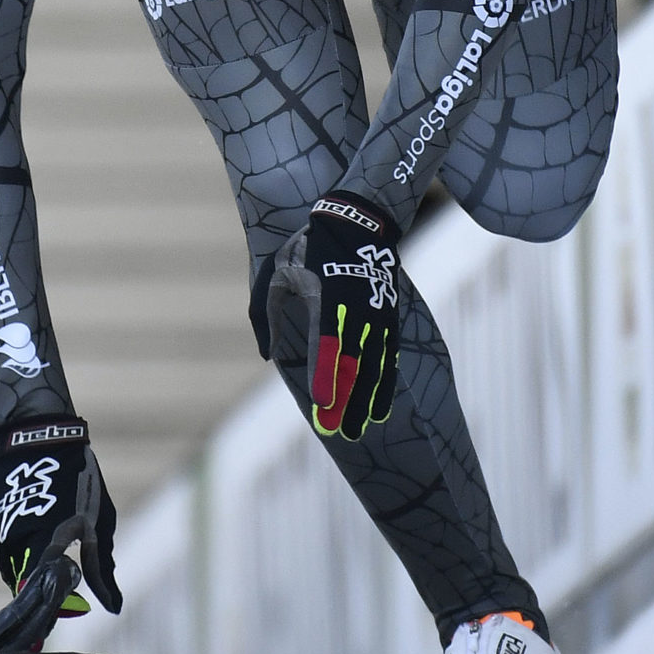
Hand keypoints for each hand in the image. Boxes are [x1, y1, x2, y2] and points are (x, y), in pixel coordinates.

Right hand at [0, 418, 120, 613]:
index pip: (43, 597)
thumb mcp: (98, 524)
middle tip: (62, 580)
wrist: (39, 437)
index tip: (62, 616)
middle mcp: (16, 543)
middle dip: (42, 590)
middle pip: (26, 587)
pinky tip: (34, 533)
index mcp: (47, 544)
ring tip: (50, 546)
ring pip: (13, 570)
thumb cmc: (79, 481)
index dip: (51, 611)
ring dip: (30, 570)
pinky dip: (18, 552)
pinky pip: (3, 553)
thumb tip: (114, 607)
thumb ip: (101, 569)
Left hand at [270, 192, 403, 440]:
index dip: (325, 376)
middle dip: (346, 400)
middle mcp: (354, 310)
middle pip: (353, 363)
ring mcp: (376, 314)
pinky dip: (383, 385)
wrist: (358, 221)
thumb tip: (266, 355)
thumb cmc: (307, 248)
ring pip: (373, 365)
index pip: (326, 345)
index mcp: (325, 299)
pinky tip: (378, 409)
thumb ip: (265, 315)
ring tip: (356, 429)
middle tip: (337, 432)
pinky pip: (387, 357)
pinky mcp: (388, 317)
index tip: (321, 406)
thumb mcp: (276, 273)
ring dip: (365, 400)